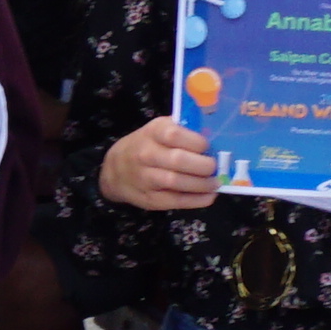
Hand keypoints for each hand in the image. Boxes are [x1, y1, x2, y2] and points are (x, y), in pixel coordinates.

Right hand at [101, 114, 221, 216]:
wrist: (115, 169)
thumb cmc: (148, 144)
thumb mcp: (160, 128)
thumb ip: (184, 129)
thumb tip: (214, 136)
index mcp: (153, 132)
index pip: (175, 135)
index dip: (196, 142)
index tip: (208, 147)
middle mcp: (146, 154)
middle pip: (178, 160)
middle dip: (203, 165)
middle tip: (214, 167)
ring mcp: (145, 178)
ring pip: (176, 182)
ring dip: (202, 184)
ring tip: (215, 183)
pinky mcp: (150, 199)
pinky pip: (175, 201)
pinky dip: (196, 200)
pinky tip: (209, 196)